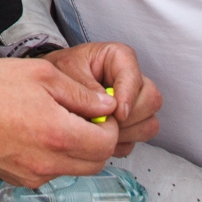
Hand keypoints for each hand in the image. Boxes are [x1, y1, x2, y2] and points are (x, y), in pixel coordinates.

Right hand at [0, 57, 120, 187]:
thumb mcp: (42, 75)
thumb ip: (80, 93)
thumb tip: (105, 106)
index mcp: (58, 134)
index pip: (107, 144)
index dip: (110, 126)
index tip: (101, 113)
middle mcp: (48, 162)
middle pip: (96, 163)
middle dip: (98, 141)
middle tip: (85, 119)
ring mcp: (33, 175)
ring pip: (74, 170)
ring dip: (77, 151)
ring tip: (59, 123)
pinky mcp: (19, 179)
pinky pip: (51, 173)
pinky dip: (55, 158)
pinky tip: (39, 135)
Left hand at [42, 44, 160, 156]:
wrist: (49, 85)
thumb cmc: (59, 72)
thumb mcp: (64, 72)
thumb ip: (84, 88)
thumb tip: (108, 108)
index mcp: (119, 58)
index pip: (136, 77)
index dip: (128, 97)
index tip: (117, 114)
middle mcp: (131, 79)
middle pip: (152, 100)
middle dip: (130, 117)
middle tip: (105, 123)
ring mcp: (134, 102)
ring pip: (149, 123)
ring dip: (127, 133)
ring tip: (100, 131)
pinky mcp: (130, 123)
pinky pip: (138, 139)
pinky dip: (121, 143)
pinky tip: (100, 139)